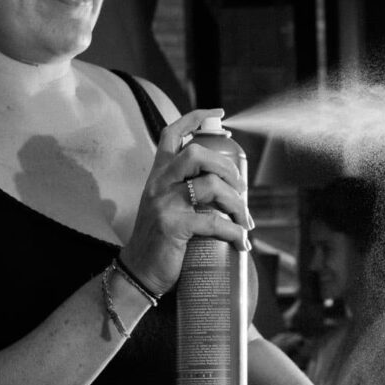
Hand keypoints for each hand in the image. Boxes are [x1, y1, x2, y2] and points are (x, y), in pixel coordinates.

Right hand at [119, 108, 253, 296]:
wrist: (139, 271)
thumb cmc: (162, 239)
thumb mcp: (169, 205)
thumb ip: (189, 190)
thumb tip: (230, 186)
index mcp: (159, 174)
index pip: (172, 134)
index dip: (195, 118)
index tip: (220, 114)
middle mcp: (159, 182)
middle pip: (198, 154)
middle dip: (229, 169)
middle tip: (242, 191)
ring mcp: (164, 203)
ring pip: (212, 186)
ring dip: (238, 204)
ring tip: (246, 222)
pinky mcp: (173, 225)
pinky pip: (214, 222)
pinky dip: (234, 232)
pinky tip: (241, 242)